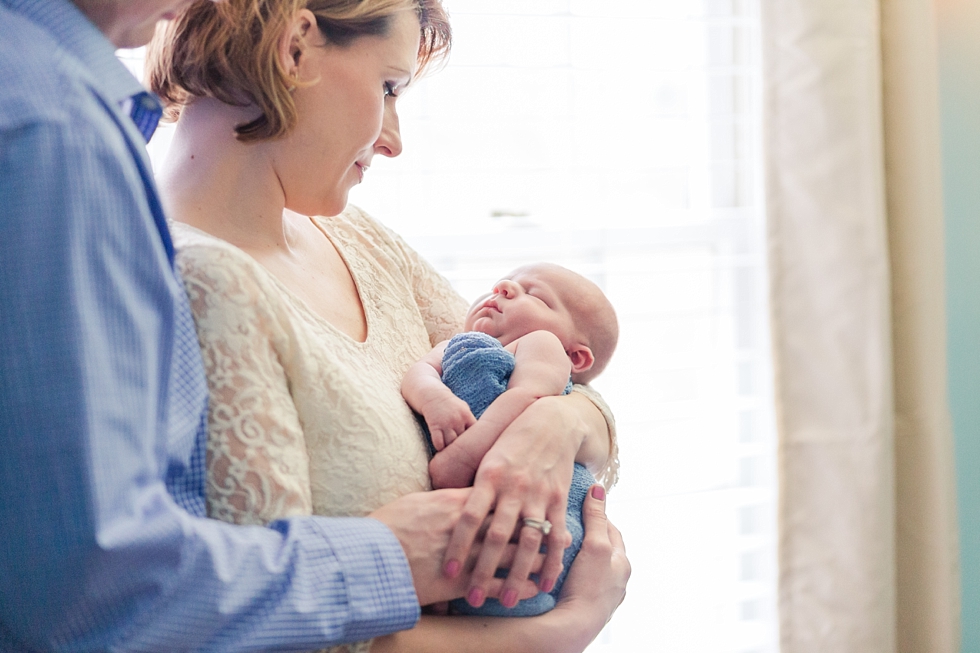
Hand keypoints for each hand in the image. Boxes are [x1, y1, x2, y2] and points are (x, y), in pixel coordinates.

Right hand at [369, 488, 540, 605]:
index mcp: (457, 503)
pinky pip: (497, 583)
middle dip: (539, 528)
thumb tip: (450, 496)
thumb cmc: (386, 527)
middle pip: (513, 523)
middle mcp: (469, 526)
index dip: (520, 501)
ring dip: (535, 558)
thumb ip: (438, 500)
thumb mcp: (415, 503)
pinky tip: (533, 589)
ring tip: (554, 561)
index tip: (539, 499)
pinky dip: (517, 586)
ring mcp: (468, 553)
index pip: (497, 499)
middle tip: (561, 531)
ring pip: (511, 553)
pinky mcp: (461, 580)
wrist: (369, 555)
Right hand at [422, 395, 476, 450]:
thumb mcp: (464, 408)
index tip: (473, 448)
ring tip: (450, 453)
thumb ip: (470, 421)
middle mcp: (458, 420)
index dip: (474, 442)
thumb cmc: (450, 404)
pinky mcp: (435, 426)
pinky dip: (440, 447)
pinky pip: (438, 442)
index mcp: (467, 416)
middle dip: (463, 448)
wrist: (432, 395)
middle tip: (462, 455)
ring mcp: (446, 423)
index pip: (476, 434)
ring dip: (450, 450)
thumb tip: (480, 435)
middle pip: (464, 441)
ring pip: (451, 444)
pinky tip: (440, 447)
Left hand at [442, 395, 582, 608]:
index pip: (469, 517)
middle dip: (485, 569)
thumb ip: (468, 486)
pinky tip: (545, 584)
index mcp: (489, 476)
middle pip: (497, 535)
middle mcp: (513, 487)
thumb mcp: (485, 456)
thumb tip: (437, 507)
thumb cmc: (510, 442)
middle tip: (474, 599)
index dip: (457, 546)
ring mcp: (538, 494)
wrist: (552, 422)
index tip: (446, 572)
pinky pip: (556, 535)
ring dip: (519, 573)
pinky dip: (552, 561)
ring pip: (528, 540)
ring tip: (510, 601)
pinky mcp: (559, 499)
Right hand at [555, 485, 629, 633]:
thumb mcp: (595, 545)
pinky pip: (580, 582)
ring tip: (560, 546)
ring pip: (591, 566)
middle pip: (602, 549)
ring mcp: (602, 595)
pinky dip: (572, 573)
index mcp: (623, 564)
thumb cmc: (588, 587)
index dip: (596, 515)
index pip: (611, 530)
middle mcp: (616, 580)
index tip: (580, 505)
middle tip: (568, 524)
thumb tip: (598, 488)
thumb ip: (596, 518)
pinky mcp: (585, 605)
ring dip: (578, 555)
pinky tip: (559, 570)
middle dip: (588, 535)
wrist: (573, 627)